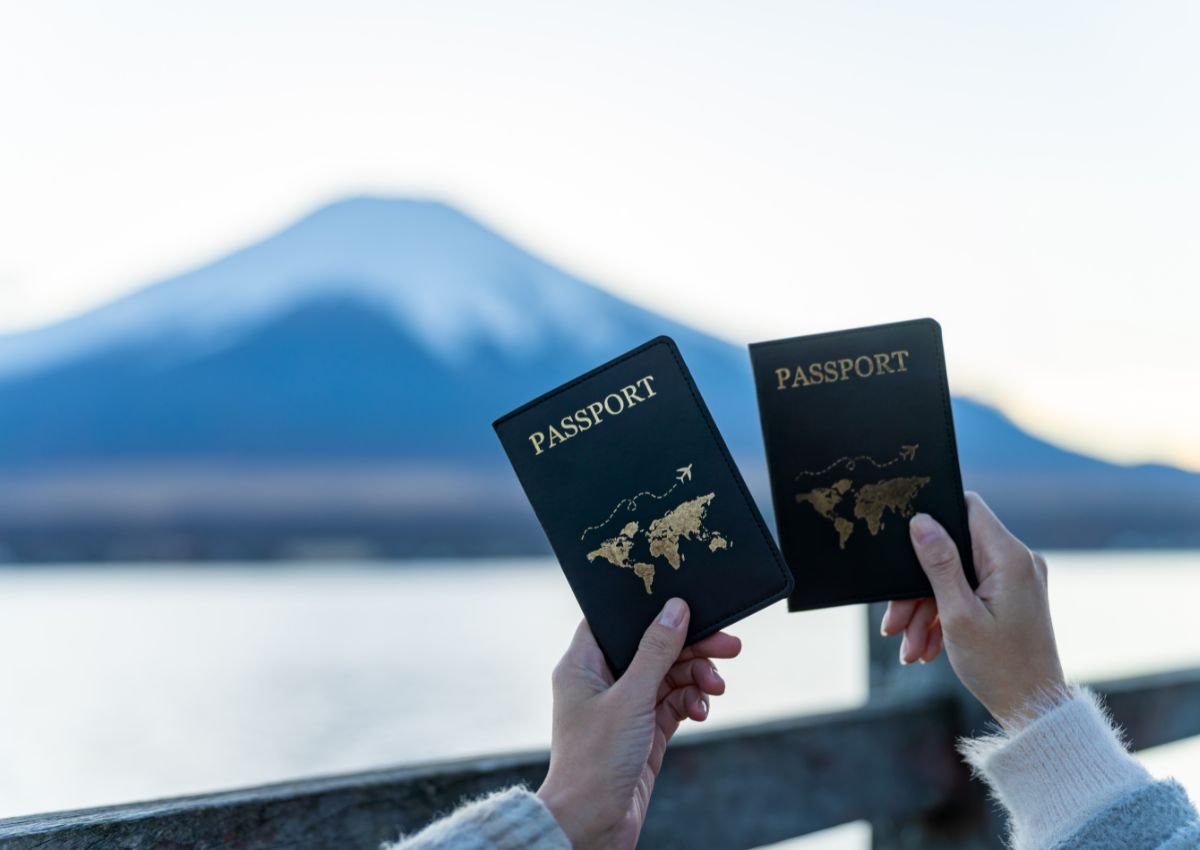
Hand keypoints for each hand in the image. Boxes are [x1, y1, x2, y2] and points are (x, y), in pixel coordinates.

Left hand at [536, 598, 740, 849]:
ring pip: (668, 677)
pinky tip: (702, 709)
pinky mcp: (643, 733)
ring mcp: (624, 709)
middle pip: (652, 649)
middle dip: (691, 647)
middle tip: (729, 645)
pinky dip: (691, 703)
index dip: (649, 611)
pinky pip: (674, 705)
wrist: (592, 825)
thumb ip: (655, 651)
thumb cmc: (594, 762)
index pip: (616, 621)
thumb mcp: (630, 697)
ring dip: (696, 677)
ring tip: (716, 687)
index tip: (686, 606)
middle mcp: (602, 682)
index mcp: (582, 665)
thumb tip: (675, 610)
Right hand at [880, 492, 1066, 728]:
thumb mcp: (958, 614)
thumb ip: (939, 563)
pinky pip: (968, 594)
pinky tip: (927, 647)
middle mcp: (1017, 562)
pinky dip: (945, 616)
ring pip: (956, 577)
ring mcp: (1015, 581)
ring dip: (927, 609)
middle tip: (897, 622)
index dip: (935, 517)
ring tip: (911, 646)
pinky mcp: (1010, 598)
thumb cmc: (1000, 667)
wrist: (1033, 709)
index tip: (907, 544)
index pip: (968, 508)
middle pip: (954, 551)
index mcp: (1010, 558)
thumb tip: (921, 520)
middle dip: (920, 587)